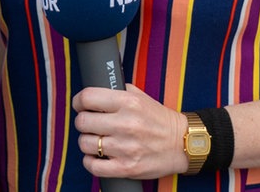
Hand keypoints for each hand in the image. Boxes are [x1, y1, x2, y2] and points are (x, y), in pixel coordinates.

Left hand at [72, 84, 186, 179]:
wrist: (181, 143)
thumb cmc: (158, 119)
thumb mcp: (139, 96)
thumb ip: (116, 91)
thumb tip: (93, 92)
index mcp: (127, 102)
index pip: (88, 97)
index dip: (79, 101)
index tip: (80, 104)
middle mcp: (125, 124)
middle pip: (83, 121)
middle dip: (82, 121)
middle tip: (88, 122)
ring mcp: (125, 148)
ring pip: (86, 143)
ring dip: (86, 141)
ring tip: (95, 139)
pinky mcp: (127, 168)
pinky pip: (94, 166)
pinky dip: (90, 161)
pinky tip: (96, 156)